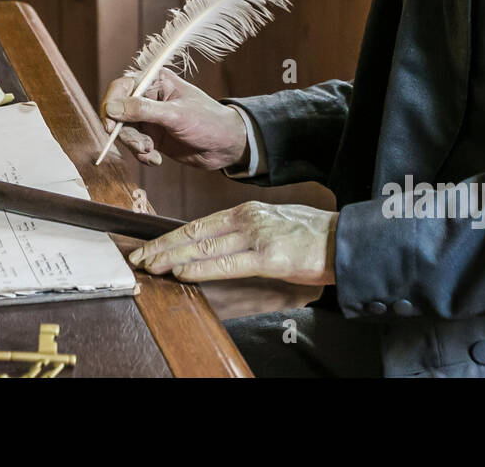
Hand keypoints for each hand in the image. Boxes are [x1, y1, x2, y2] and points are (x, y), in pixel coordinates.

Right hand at [101, 68, 248, 168]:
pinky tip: (156, 160)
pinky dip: (142, 155)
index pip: (122, 87)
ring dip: (135, 146)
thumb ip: (143, 110)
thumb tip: (111, 108)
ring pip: (125, 132)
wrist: (226, 146)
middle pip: (119, 113)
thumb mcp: (175, 115)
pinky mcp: (152, 136)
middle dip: (126, 133)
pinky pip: (134, 146)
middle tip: (142, 146)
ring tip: (151, 153)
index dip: (112, 105)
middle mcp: (149, 97)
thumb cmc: (207, 122)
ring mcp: (149, 118)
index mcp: (155, 81)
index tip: (111, 126)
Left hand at [128, 201, 338, 285]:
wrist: (347, 241)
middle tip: (138, 257)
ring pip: (205, 247)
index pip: (198, 224)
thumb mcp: (272, 226)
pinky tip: (183, 273)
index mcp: (247, 212)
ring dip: (173, 258)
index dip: (170, 237)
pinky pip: (228, 264)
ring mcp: (258, 237)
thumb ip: (243, 234)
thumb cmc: (312, 238)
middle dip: (162, 247)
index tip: (149, 247)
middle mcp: (247, 219)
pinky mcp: (270, 257)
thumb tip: (214, 248)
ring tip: (150, 266)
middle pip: (195, 234)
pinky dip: (202, 268)